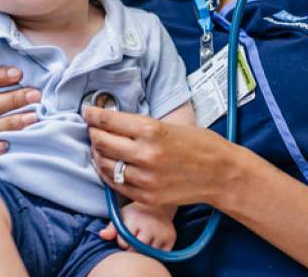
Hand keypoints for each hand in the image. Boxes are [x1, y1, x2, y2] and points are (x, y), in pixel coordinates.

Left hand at [85, 107, 236, 207]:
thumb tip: (113, 120)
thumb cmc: (200, 145)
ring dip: (97, 155)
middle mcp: (145, 154)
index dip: (93, 114)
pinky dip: (108, 174)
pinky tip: (109, 166)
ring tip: (99, 147)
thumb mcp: (170, 125)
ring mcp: (145, 179)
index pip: (108, 120)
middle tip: (92, 128)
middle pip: (102, 142)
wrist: (221, 174)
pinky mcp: (146, 197)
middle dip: (93, 133)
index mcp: (152, 130)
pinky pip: (116, 185)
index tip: (87, 111)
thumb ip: (141, 125)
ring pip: (105, 165)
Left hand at [99, 202, 176, 250]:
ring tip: (144, 240)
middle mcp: (150, 225)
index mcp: (135, 219)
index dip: (122, 242)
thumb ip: (112, 227)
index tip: (125, 236)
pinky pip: (160, 255)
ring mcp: (162, 233)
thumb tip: (102, 235)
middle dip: (132, 250)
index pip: (124, 242)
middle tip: (134, 241)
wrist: (159, 206)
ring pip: (149, 254)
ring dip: (144, 251)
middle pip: (137, 250)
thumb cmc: (136, 213)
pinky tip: (152, 243)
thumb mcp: (122, 215)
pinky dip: (155, 253)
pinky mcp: (171, 239)